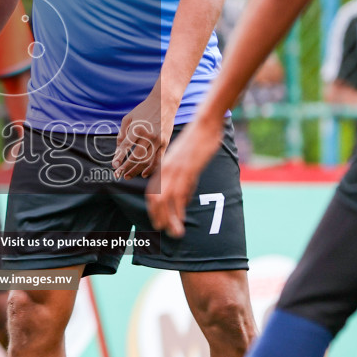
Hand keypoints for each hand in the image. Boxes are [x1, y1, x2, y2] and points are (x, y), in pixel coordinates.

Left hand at [113, 92, 165, 179]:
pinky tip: (143, 174)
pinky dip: (151, 169)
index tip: (114, 166)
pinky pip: (158, 159)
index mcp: (137, 128)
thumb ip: (122, 133)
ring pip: (147, 161)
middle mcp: (148, 136)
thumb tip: (117, 149)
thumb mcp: (128, 118)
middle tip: (118, 175)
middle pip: (136, 157)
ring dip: (136, 170)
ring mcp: (158, 140)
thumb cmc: (144, 110)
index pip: (126, 146)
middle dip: (127, 167)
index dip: (119, 157)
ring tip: (127, 176)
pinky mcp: (165, 143)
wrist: (164, 102)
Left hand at [146, 115, 223, 237]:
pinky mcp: (188, 169)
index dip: (153, 208)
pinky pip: (181, 192)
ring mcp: (177, 169)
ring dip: (171, 218)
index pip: (152, 192)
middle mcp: (166, 170)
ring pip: (168, 200)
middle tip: (162, 230)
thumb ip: (181, 178)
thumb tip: (183, 198)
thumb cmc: (196, 141)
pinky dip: (180, 208)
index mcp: (164, 167)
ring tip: (176, 232)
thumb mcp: (184, 160)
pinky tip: (182, 218)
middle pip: (156, 199)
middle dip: (158, 217)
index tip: (157, 221)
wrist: (204, 124)